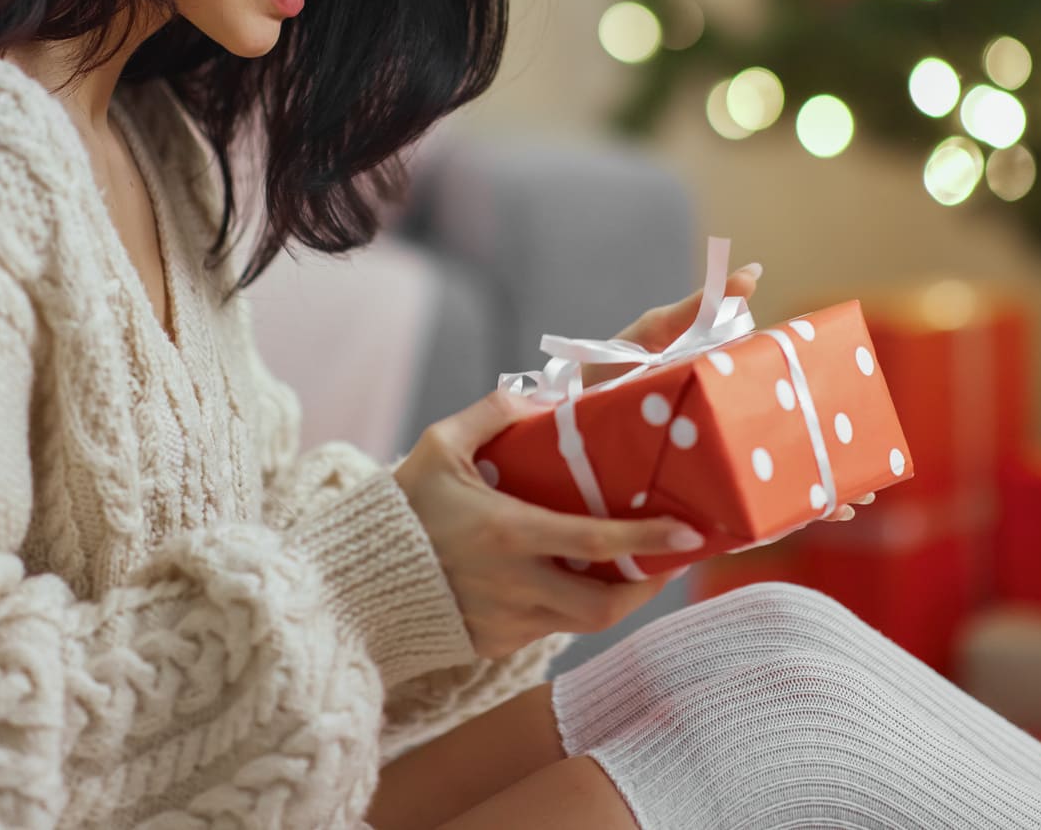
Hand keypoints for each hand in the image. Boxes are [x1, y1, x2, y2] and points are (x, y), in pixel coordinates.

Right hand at [392, 388, 702, 659]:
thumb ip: (493, 413)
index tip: (688, 533)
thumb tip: (544, 396)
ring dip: (612, 596)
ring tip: (628, 564)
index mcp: (507, 534)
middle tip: (667, 558)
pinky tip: (569, 577)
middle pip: (606, 607)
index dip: (647, 540)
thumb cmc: (399, 509)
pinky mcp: (497, 643)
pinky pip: (549, 628)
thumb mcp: (439, 446)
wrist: (352, 583)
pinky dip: (568, 605)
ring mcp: (507, 622)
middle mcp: (514, 586)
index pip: (594, 542)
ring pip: (583, 622)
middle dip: (646, 587)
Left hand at [590, 262, 857, 524]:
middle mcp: (722, 436)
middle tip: (871, 473)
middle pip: (789, 450)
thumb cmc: (604, 380)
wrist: (554, 441)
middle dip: (833, 463)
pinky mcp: (693, 505)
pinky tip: (805, 524)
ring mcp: (710, 472)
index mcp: (720, 396)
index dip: (821, 409)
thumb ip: (695, 309)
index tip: (857, 412)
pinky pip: (742, 516)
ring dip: (817, 495)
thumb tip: (752, 273)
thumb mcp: (650, 338)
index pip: (782, 401)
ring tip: (854, 503)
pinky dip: (776, 520)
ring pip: (776, 486)